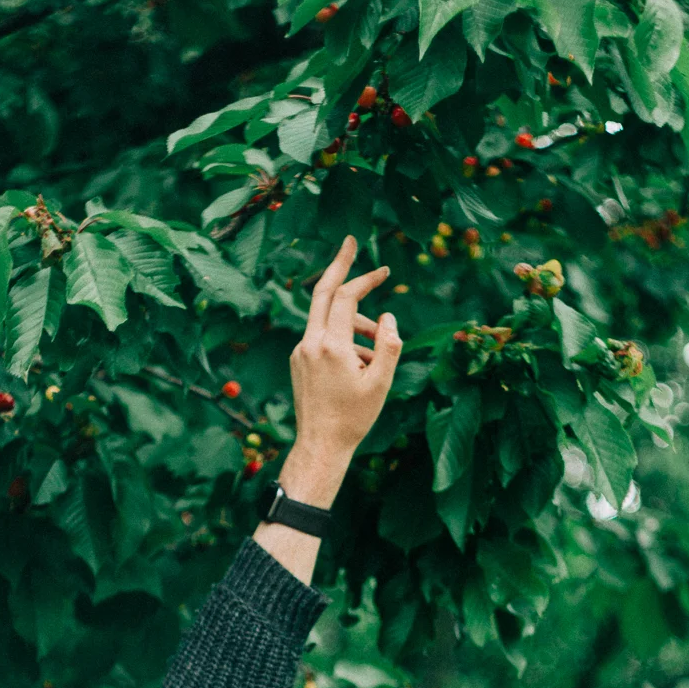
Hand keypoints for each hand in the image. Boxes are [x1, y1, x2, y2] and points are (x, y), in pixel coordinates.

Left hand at [281, 236, 400, 506]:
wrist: (320, 445)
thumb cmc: (354, 419)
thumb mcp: (381, 384)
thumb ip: (389, 345)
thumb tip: (387, 317)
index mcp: (330, 347)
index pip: (345, 298)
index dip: (365, 279)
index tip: (385, 271)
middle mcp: (310, 344)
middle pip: (322, 291)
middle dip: (339, 266)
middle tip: (351, 242)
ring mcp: (300, 352)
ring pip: (326, 319)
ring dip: (354, 322)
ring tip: (377, 352)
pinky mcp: (298, 362)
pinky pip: (322, 337)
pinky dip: (343, 338)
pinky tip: (361, 365)